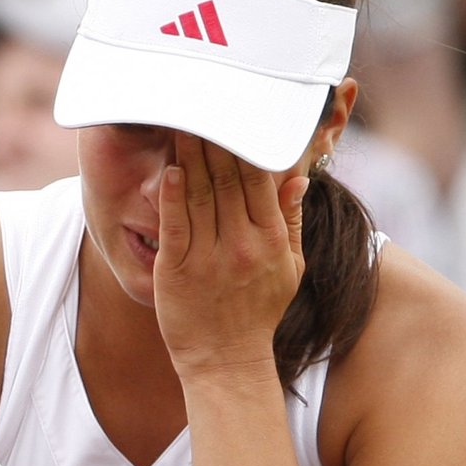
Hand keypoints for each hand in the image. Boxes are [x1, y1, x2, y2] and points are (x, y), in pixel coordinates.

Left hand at [153, 135, 308, 378]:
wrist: (225, 362)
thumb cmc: (257, 313)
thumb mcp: (289, 270)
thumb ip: (291, 222)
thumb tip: (297, 177)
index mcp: (270, 239)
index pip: (257, 179)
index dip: (243, 143)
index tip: (232, 112)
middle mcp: (241, 244)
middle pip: (226, 179)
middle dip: (213, 138)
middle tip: (200, 104)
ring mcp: (208, 257)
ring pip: (199, 195)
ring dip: (189, 155)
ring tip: (180, 121)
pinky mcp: (176, 270)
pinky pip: (174, 226)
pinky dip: (171, 196)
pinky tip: (169, 170)